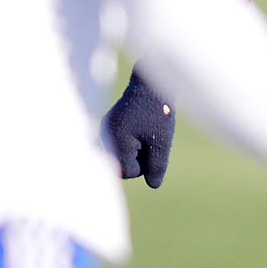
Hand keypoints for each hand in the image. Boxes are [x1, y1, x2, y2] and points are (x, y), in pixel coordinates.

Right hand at [102, 70, 175, 186]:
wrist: (152, 83)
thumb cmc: (158, 111)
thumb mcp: (162, 142)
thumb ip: (156, 166)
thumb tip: (153, 185)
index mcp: (115, 139)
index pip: (127, 172)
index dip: (145, 165)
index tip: (153, 145)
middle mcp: (105, 135)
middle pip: (123, 165)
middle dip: (140, 159)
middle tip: (152, 137)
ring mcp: (106, 130)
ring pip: (123, 156)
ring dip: (138, 150)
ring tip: (148, 131)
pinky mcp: (111, 126)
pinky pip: (123, 145)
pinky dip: (135, 142)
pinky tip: (143, 128)